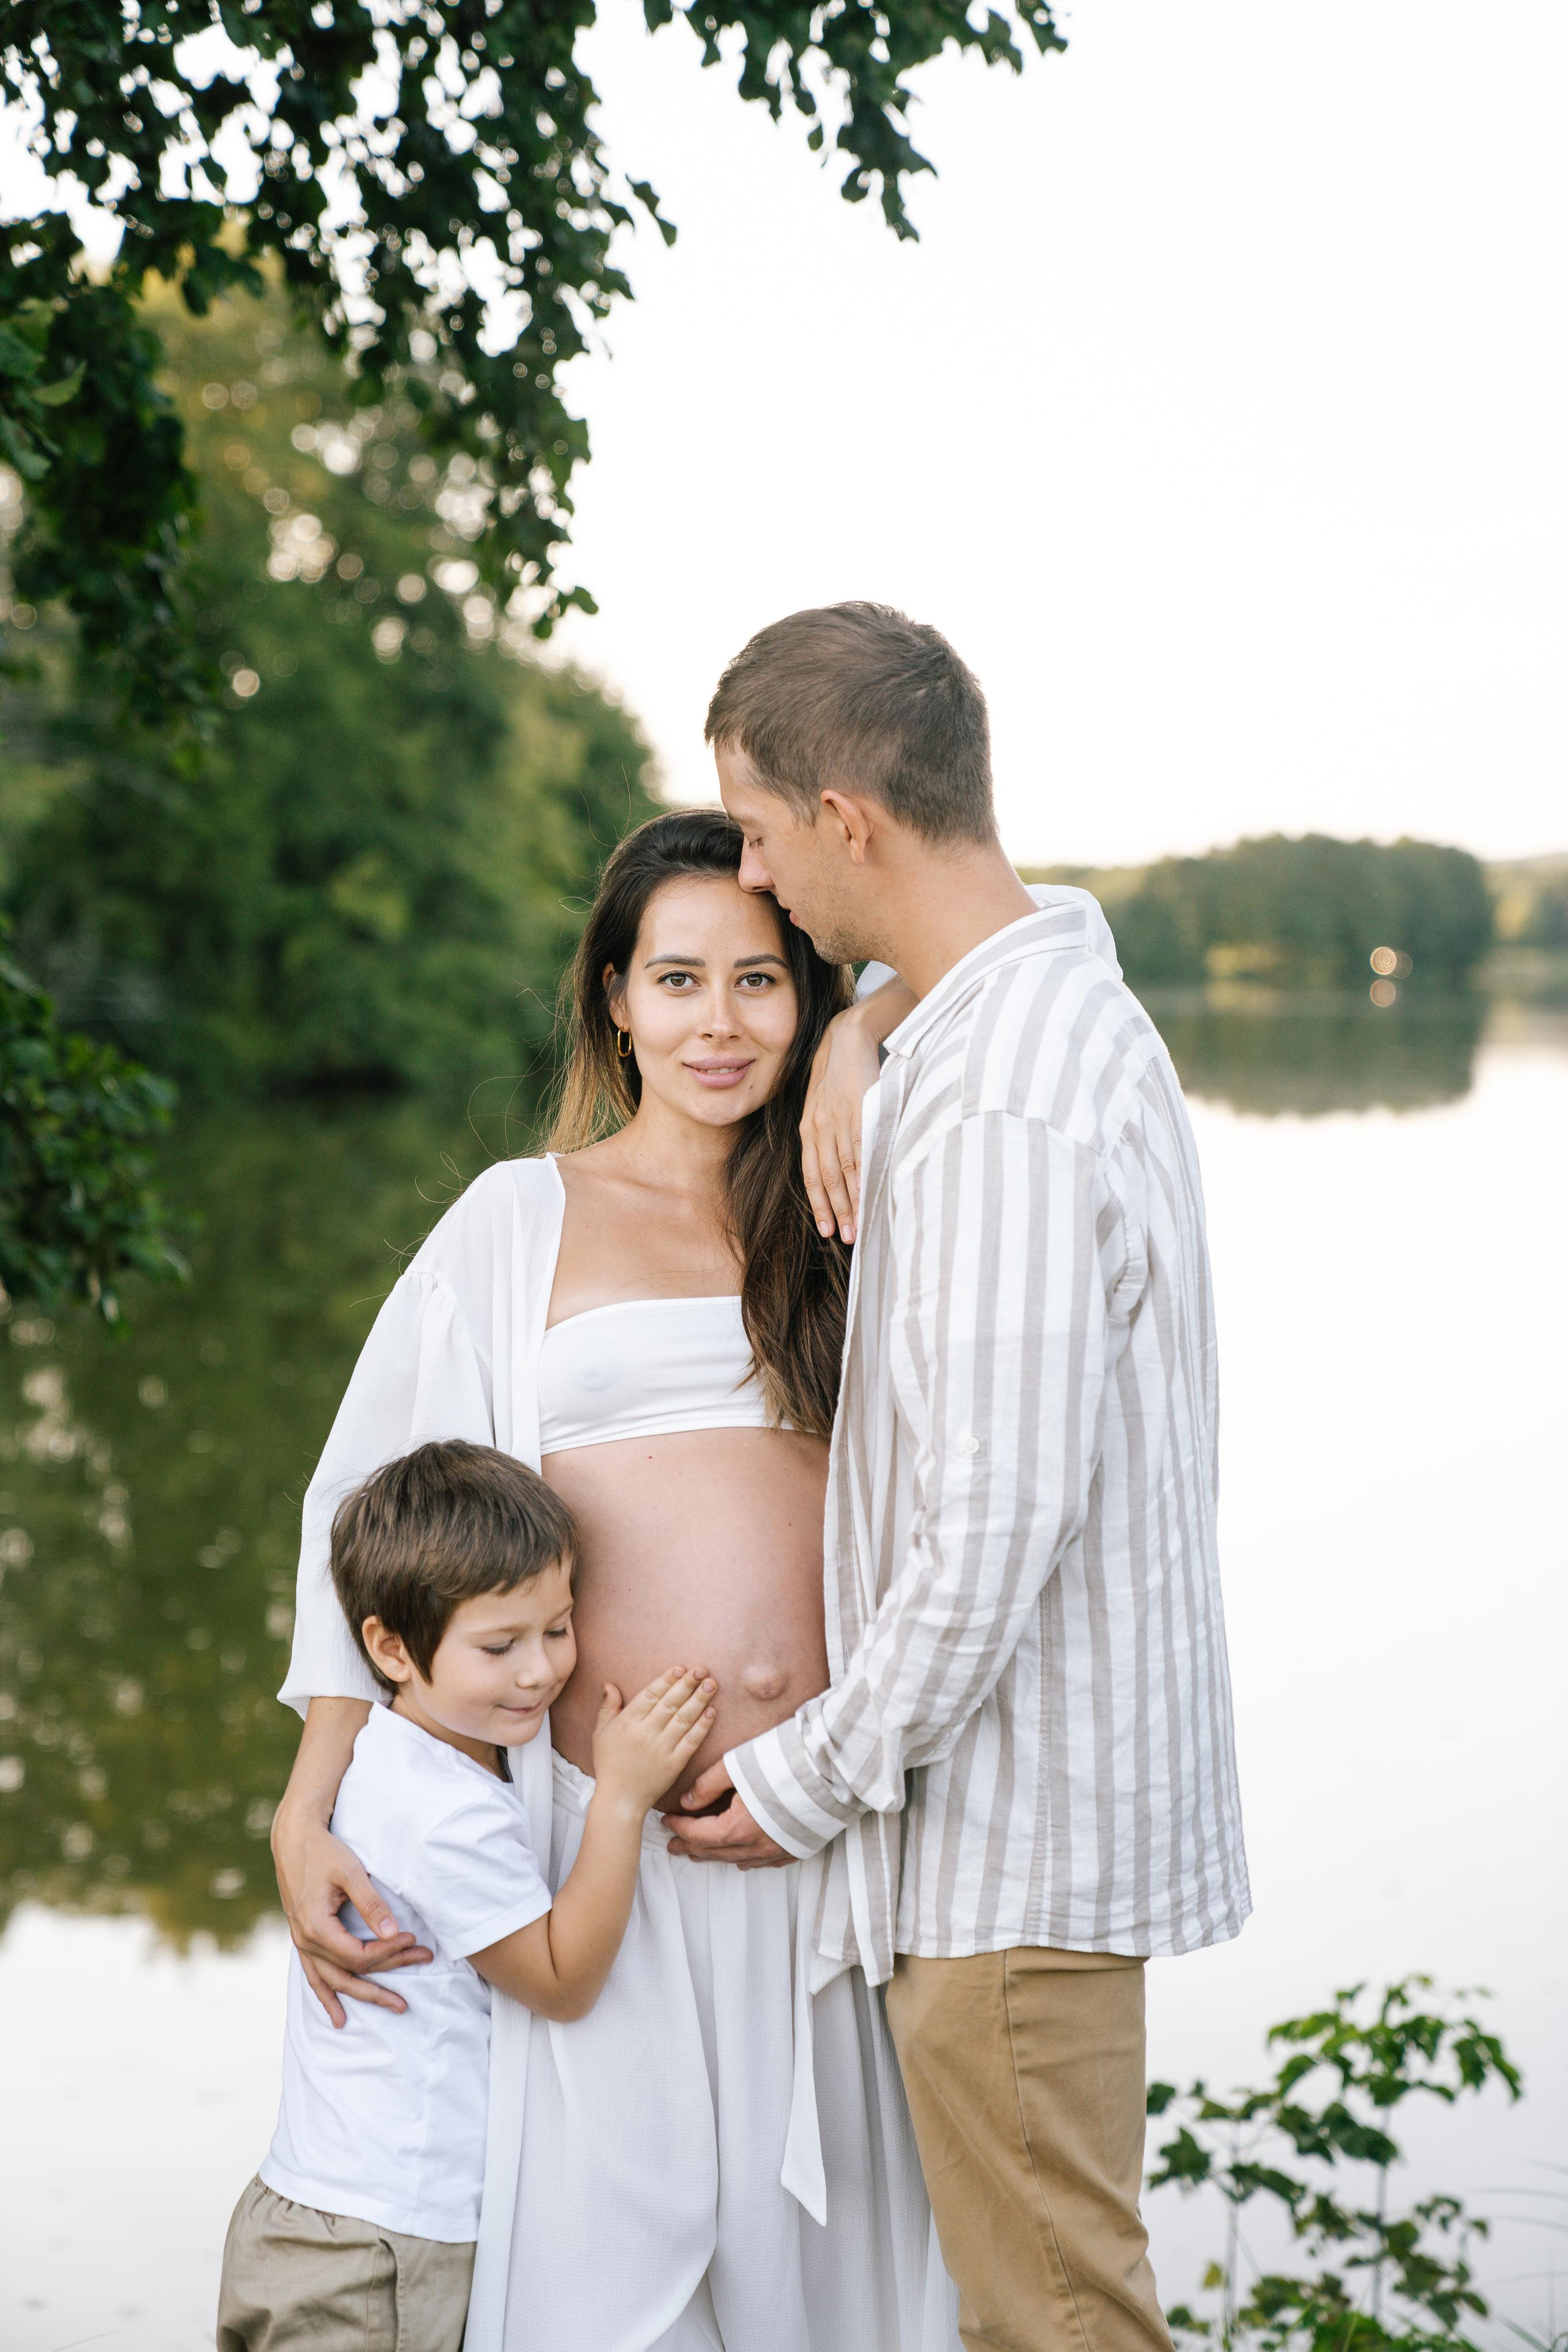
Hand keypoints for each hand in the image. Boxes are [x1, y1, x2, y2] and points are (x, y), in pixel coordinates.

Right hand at [272, 1800, 431, 2028]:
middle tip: (420, 1970)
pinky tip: (338, 2016)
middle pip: (351, 1972)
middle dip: (386, 1978)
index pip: (359, 1955)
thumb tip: (393, 1933)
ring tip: (394, 2006)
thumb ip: (371, 1904)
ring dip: (364, 1994)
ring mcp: (302, 1942)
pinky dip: (328, 1996)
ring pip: (334, 1980)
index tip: (414, 1939)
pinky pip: (315, 1976)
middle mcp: (305, 1941)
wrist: (294, 1838)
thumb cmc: (324, 1851)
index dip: (389, 1953)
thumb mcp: (350, 1872)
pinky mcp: (303, 1938)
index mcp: (316, 1927)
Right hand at [591, 1668, 717, 1815]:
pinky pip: (691, 1741)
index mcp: (628, 1723)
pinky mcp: (674, 1764)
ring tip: (712, 1685)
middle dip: (688, 1684)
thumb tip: (610, 1684)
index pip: (651, 1695)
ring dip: (699, 1701)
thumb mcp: (600, 1733)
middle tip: (702, 1670)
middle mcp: (646, 1733)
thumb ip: (607, 1707)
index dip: (667, 1680)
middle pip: (670, 1703)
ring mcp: (661, 1749)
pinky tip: (711, 1712)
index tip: (681, 1668)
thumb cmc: (609, 1764)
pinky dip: (702, 1726)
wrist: (620, 1799)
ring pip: (683, 1719)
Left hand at [662, 1760, 791, 1868]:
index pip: (698, 1834)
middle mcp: (757, 1847)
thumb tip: (687, 1802)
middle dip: (691, 1848)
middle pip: (715, 1853)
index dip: (679, 1828)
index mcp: (739, 1829)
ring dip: (715, 1856)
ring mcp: (779, 1852)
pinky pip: (764, 1863)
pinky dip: (745, 1860)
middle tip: (672, 1846)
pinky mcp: (797, 1849)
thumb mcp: (736, 1765)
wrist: (833, 1770)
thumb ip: (707, 1785)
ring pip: (738, 1860)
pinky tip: (739, 1859)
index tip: (665, 1821)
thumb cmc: (785, 1761)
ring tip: (698, 1853)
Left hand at [800, 985, 911, 1242]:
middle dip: (837, 1211)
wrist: (849, 1034)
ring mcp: (838, 1119)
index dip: (820, 1203)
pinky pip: (861, 1148)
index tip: (828, 1230)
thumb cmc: (841, 1071)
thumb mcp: (826, 1101)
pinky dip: (865, 1174)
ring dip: (852, 1200)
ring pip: (845, 1169)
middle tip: (848, 1237)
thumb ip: (828, 1131)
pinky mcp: (859, 1109)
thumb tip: (841, 1162)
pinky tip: (871, 1192)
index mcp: (809, 1126)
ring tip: (861, 1225)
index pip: (813, 1173)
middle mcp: (819, 1126)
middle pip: (828, 1178)